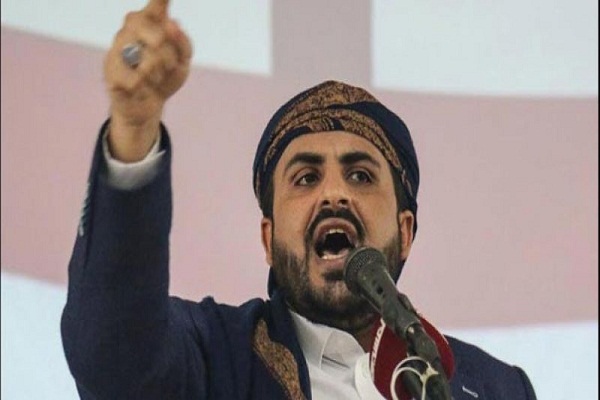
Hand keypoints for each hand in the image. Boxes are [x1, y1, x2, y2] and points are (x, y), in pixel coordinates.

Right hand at [104, 0, 192, 161]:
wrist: (148, 105)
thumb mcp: (182, 62)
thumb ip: (183, 43)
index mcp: (150, 24)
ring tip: (153, 78)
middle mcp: (130, 30)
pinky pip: (137, 78)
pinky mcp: (110, 70)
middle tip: (167, 64)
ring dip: (158, 73)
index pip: (155, 6)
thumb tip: (173, 24)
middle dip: (166, 52)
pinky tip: (140, 87)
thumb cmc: (164, 77)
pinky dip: (145, 87)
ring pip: (147, 57)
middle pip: (151, 31)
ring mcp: (117, 48)